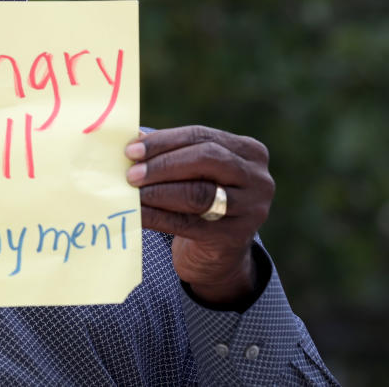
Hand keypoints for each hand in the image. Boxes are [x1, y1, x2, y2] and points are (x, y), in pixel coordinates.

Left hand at [124, 126, 274, 306]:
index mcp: (249, 151)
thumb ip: (172, 154)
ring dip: (159, 191)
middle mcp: (257, 178)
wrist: (219, 253)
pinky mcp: (234, 237)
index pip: (201, 136)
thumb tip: (132, 140)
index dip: (164, 141)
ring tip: (132, 192)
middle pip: (206, 159)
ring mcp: (251, 209)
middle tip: (131, 173)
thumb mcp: (195, 173)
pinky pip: (188, 223)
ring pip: (199, 193)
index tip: (131, 149)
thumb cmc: (201, 198)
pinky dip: (157, 217)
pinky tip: (137, 214)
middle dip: (163, 165)